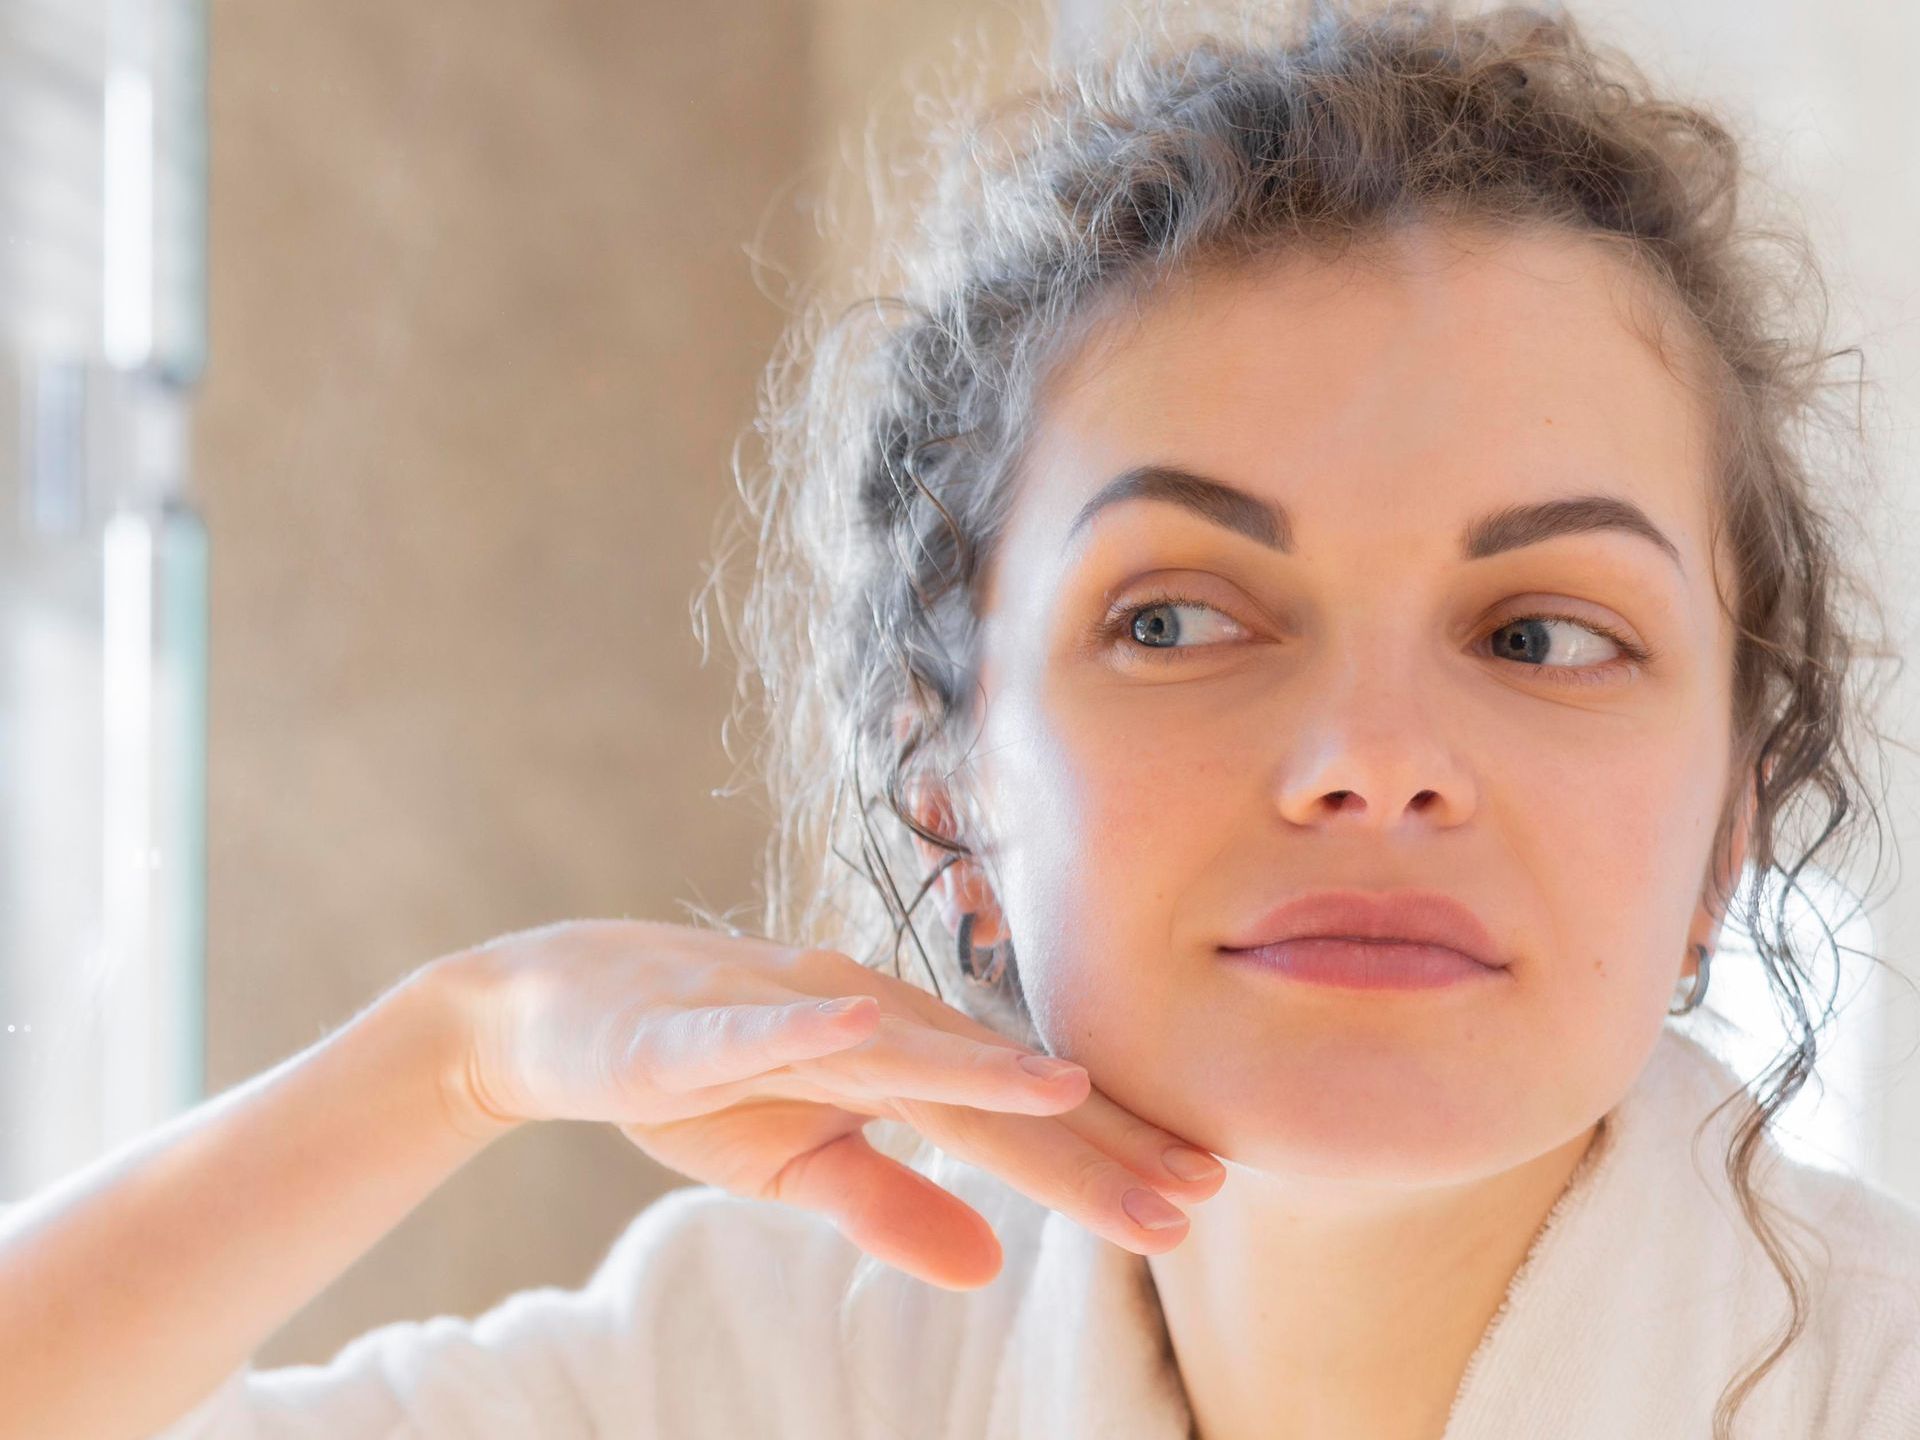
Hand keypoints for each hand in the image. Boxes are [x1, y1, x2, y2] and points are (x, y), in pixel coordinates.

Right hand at [426, 918, 1224, 1289]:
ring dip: (977, 1067)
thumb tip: (991, 1267)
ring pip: (892, 1048)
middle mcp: (858, 1019)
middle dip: (1084, 1141)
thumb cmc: (696, 1078)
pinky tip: (864, 1029)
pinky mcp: (690, 1024)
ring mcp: (778, 1012)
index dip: (1103, 1158)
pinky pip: (751, 1028)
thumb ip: (891, 1206)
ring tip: (1066, 1091)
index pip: (1013, 1119)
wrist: (557, 1016)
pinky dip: (805, 1029)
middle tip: (1188, 1190)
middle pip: (983, 1087)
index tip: (1197, 1199)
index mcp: (892, 1055)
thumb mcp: (797, 1163)